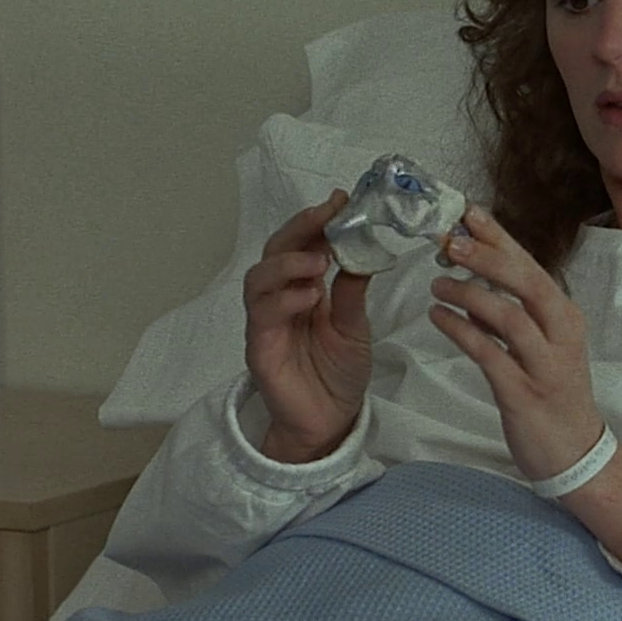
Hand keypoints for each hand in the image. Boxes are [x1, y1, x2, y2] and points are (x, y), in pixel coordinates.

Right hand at [243, 189, 373, 462]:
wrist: (329, 421)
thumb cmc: (339, 371)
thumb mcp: (355, 324)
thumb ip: (352, 290)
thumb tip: (363, 249)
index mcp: (305, 288)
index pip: (303, 244)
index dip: (318, 221)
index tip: (342, 199)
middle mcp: (280, 299)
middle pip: (275, 252)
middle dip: (299, 228)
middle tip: (327, 214)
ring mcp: (266, 322)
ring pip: (258, 280)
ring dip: (287, 263)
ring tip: (318, 260)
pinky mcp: (260, 348)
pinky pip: (262, 316)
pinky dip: (284, 300)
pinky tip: (309, 296)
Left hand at [428, 204, 604, 482]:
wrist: (575, 452)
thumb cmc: (554, 395)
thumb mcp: (541, 348)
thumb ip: (512, 317)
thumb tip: (473, 287)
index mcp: (566, 318)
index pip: (532, 267)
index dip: (501, 238)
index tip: (470, 212)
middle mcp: (561, 335)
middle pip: (528, 284)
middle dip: (488, 257)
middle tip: (451, 240)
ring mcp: (545, 365)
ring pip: (509, 317)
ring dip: (470, 295)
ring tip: (436, 285)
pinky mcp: (524, 394)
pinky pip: (490, 355)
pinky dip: (462, 333)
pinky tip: (438, 319)